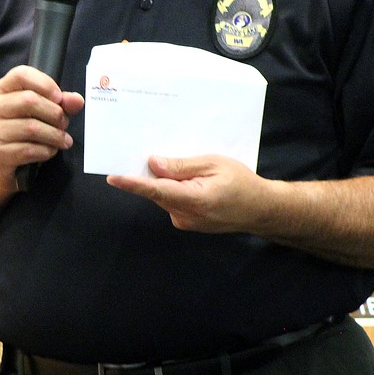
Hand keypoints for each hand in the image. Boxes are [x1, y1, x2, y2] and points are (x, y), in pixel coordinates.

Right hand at [0, 65, 83, 188]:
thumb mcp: (39, 111)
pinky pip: (29, 150)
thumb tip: (77, 100)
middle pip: (29, 101)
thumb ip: (59, 103)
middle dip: (54, 113)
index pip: (21, 75)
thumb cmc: (20, 131)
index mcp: (1, 90)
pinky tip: (50, 151)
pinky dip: (46, 151)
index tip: (59, 98)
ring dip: (54, 135)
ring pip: (31, 128)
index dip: (45, 84)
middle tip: (64, 123)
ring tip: (63, 140)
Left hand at [106, 154, 266, 233]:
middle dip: (150, 174)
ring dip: (164, 181)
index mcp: (195, 200)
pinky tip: (188, 179)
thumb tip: (153, 164)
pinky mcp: (186, 222)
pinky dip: (172, 189)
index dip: (133, 183)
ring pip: (162, 196)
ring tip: (185, 167)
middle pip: (157, 191)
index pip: (156, 190)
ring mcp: (185, 222)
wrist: (260, 210)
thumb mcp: (214, 164)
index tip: (113, 177)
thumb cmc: (242, 183)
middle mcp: (186, 216)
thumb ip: (181, 166)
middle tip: (148, 152)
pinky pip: (171, 201)